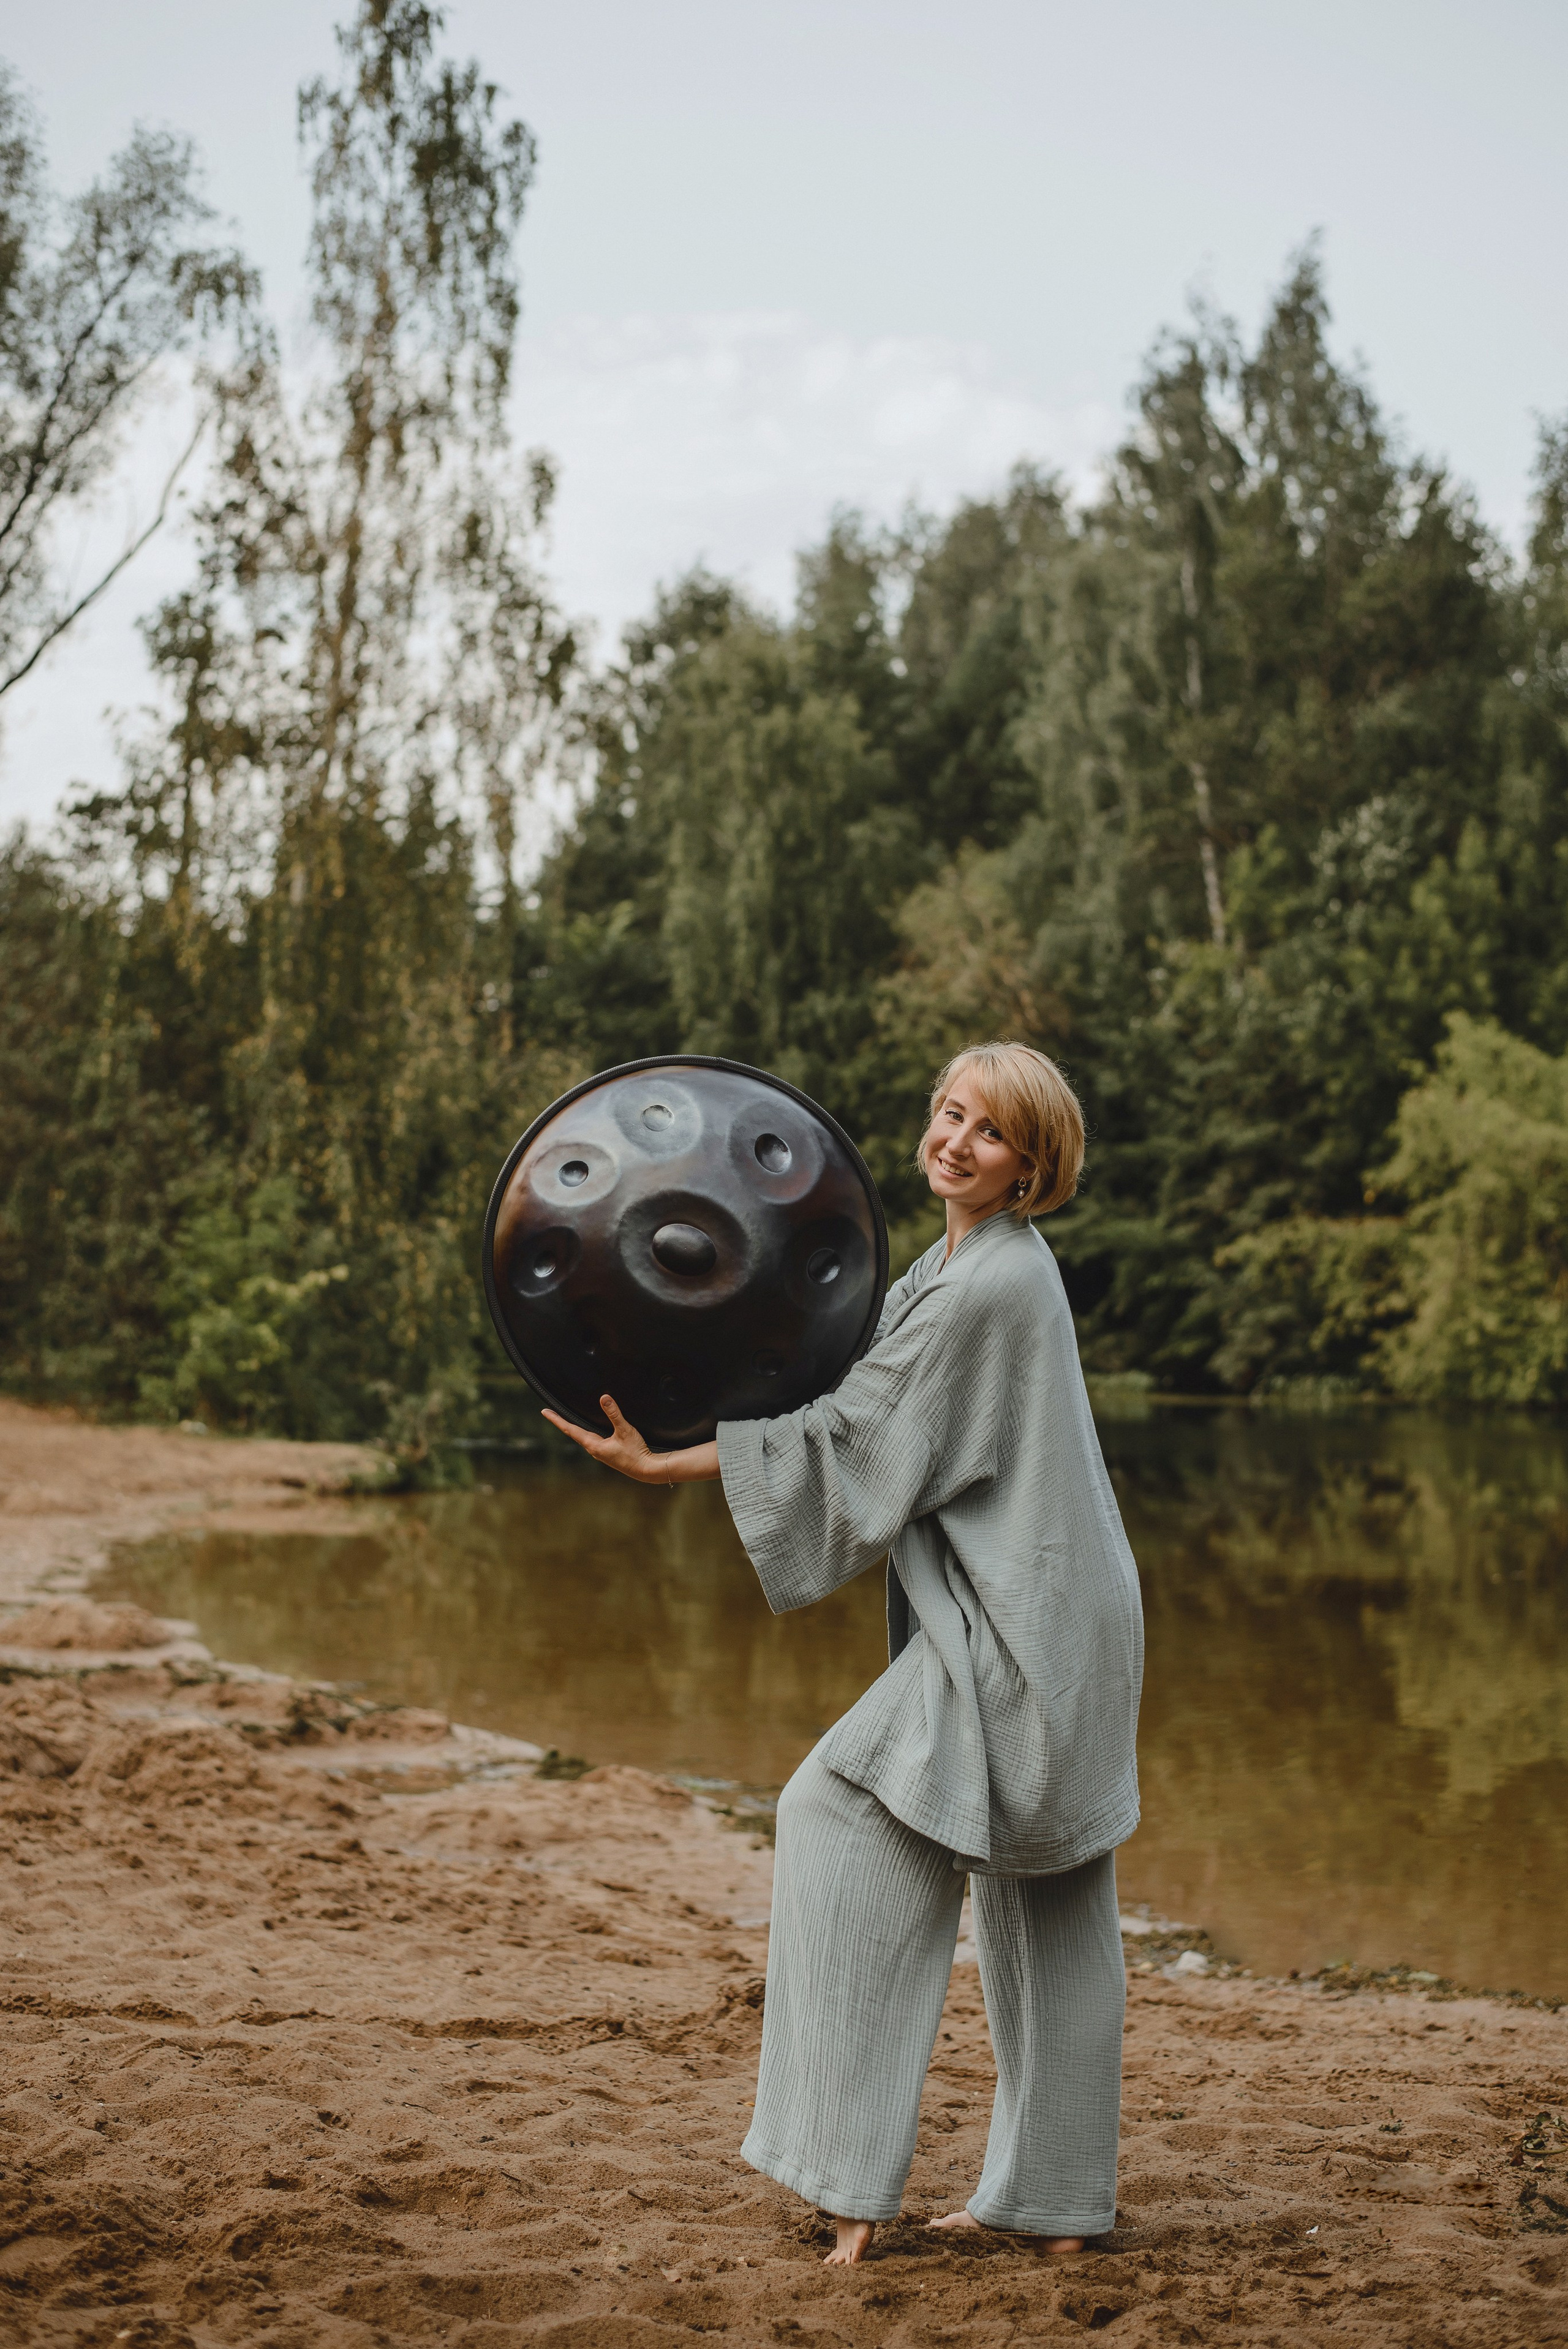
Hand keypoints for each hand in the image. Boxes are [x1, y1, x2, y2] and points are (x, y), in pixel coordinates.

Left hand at [541, 1394, 669, 1482]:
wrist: (645, 1469)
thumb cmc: (635, 1452)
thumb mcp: (624, 1430)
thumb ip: (614, 1413)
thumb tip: (604, 1398)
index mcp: (593, 1445)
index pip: (570, 1429)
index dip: (557, 1420)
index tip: (544, 1412)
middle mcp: (594, 1450)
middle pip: (573, 1433)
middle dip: (562, 1423)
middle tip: (550, 1413)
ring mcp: (600, 1453)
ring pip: (582, 1437)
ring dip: (573, 1428)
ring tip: (564, 1421)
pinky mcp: (607, 1453)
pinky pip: (592, 1440)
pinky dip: (585, 1433)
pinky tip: (589, 1431)